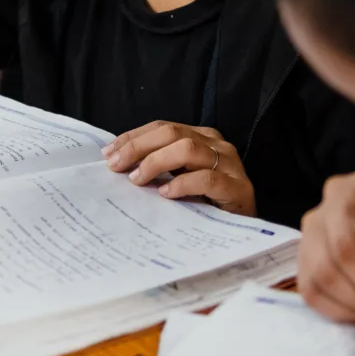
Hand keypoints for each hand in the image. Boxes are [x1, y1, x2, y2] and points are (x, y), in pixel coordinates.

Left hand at [103, 121, 256, 217]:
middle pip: (172, 133)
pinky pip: (207, 179)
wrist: (245, 229)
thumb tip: (120, 164)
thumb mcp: (181, 179)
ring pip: (188, 149)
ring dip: (156, 162)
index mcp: (202, 137)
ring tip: (137, 179)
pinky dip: (182, 184)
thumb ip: (159, 168)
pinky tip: (166, 194)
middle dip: (138, 147)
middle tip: (116, 166)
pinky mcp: (238, 188)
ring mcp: (229, 164)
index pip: (162, 127)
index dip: (133, 137)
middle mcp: (216, 144)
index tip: (108, 152)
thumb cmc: (208, 203)